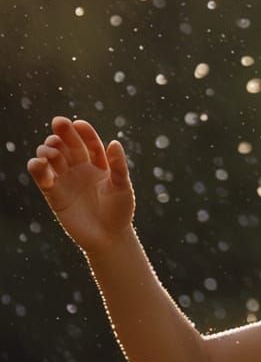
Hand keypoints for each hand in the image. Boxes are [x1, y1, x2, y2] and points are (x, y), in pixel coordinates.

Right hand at [27, 117, 134, 255]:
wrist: (108, 238)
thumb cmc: (120, 212)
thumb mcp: (122, 187)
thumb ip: (118, 166)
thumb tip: (114, 142)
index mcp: (99, 165)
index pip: (89, 143)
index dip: (84, 133)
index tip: (78, 124)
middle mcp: (80, 169)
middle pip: (68, 145)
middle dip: (62, 133)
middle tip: (59, 124)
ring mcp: (66, 180)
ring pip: (51, 157)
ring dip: (49, 149)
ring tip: (53, 152)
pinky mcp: (54, 193)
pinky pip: (41, 176)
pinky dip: (37, 167)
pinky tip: (39, 162)